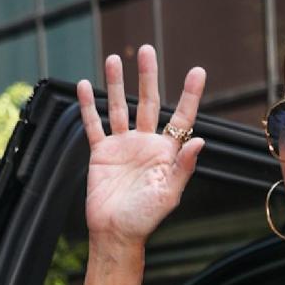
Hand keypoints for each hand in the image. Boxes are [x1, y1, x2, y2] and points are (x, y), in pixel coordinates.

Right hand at [76, 45, 205, 247]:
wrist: (115, 234)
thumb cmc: (145, 218)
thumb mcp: (169, 194)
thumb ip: (183, 166)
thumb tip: (200, 140)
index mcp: (167, 152)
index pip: (182, 117)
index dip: (190, 95)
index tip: (197, 71)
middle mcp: (146, 143)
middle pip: (148, 102)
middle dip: (147, 76)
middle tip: (146, 50)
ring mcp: (123, 146)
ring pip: (119, 107)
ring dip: (116, 84)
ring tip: (114, 58)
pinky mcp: (101, 153)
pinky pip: (93, 124)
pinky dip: (88, 106)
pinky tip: (84, 86)